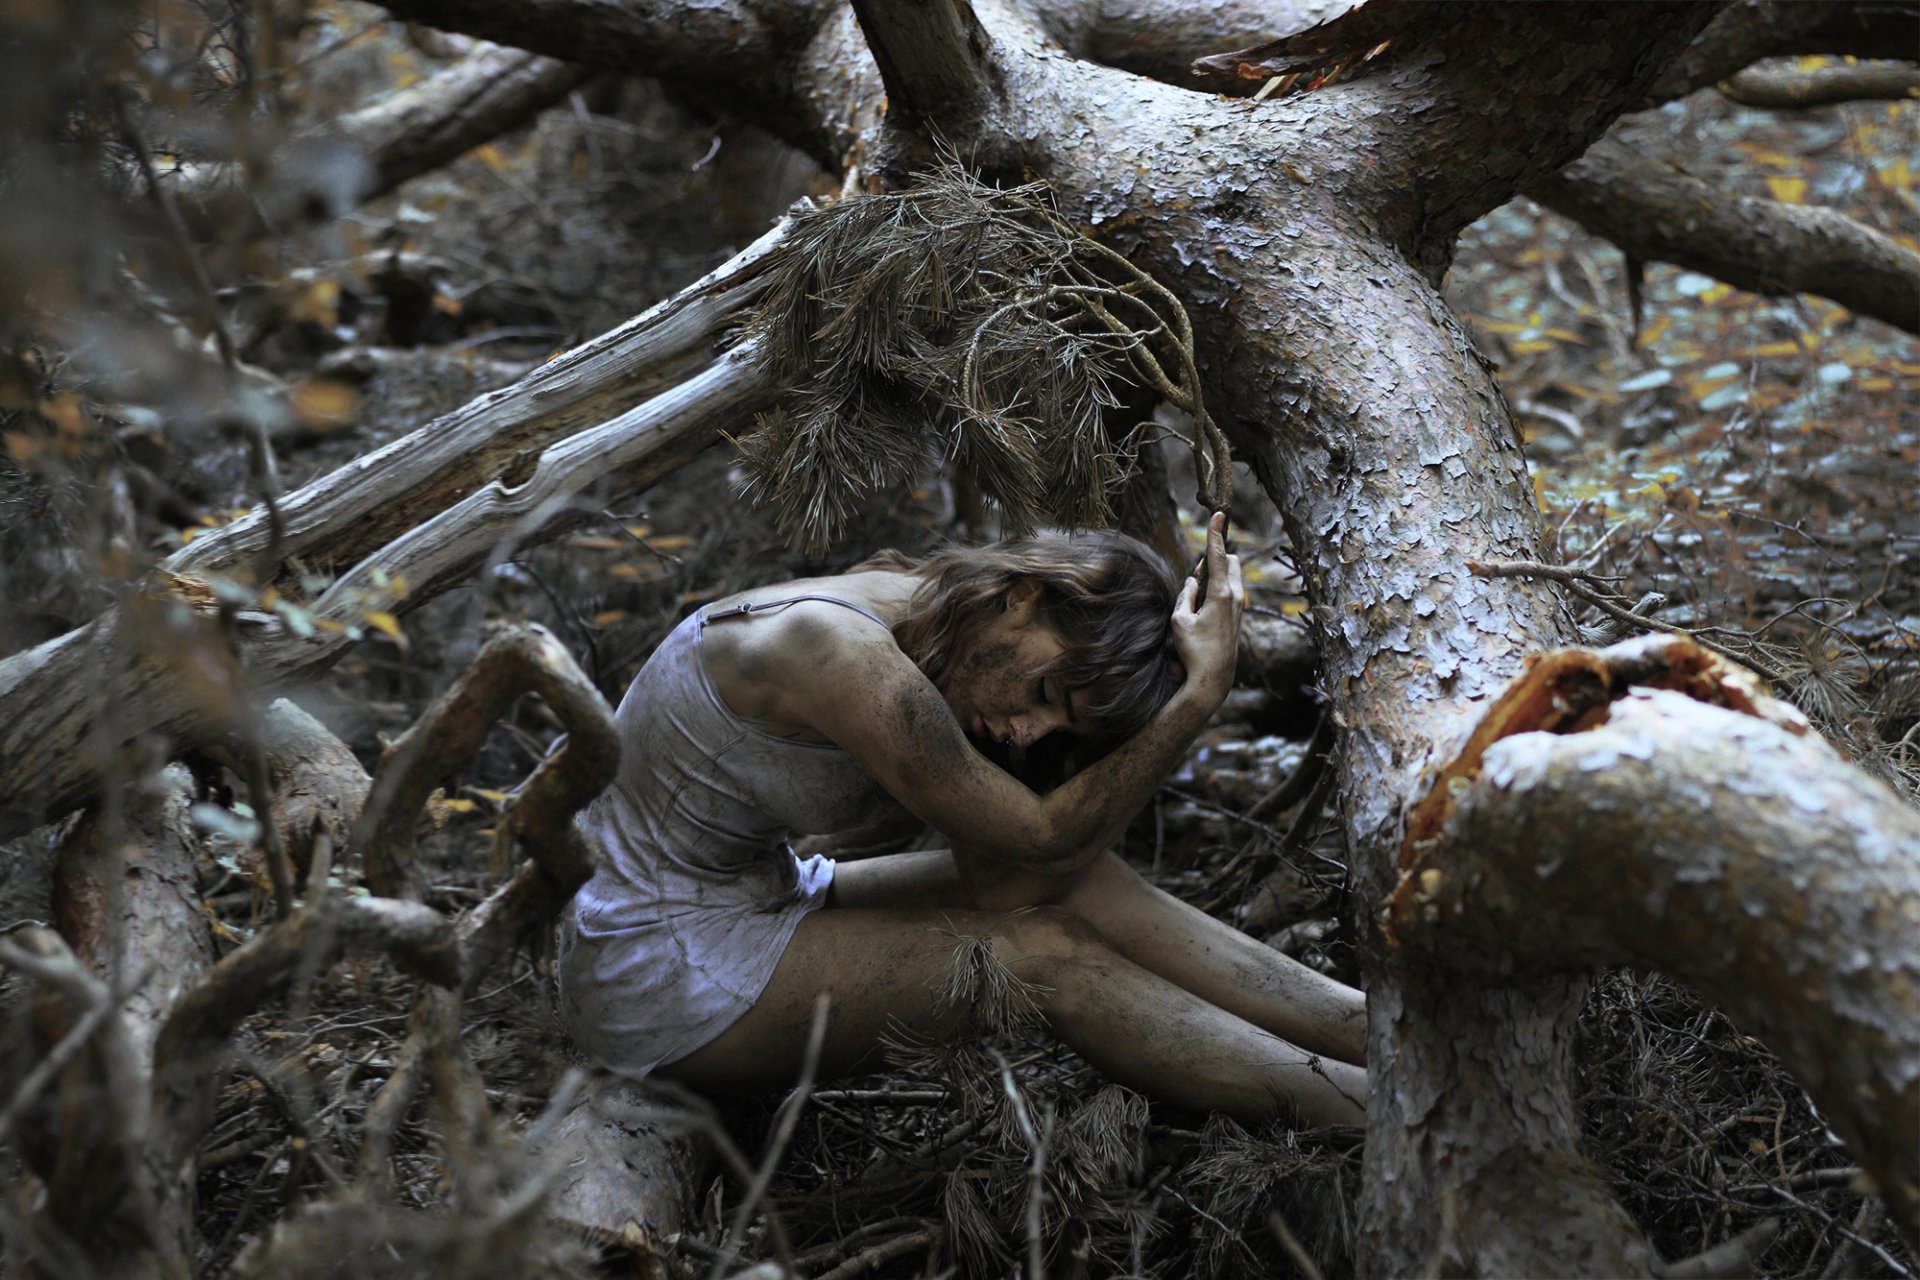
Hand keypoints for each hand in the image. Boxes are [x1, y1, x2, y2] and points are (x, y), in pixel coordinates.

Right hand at [1170, 511, 1242, 704]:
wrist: (1213, 679)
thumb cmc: (1193, 651)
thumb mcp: (1179, 621)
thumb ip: (1184, 596)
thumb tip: (1192, 582)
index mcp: (1221, 595)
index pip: (1218, 555)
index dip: (1215, 533)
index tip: (1219, 514)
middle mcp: (1236, 598)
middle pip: (1230, 561)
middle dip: (1215, 558)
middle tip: (1196, 576)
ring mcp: (1240, 607)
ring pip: (1231, 577)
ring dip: (1215, 577)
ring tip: (1196, 599)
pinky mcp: (1239, 617)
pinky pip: (1231, 591)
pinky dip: (1218, 589)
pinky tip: (1203, 607)